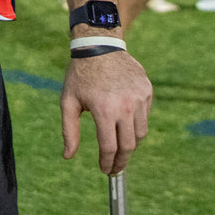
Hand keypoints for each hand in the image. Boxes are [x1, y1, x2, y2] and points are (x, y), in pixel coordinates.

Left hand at [61, 50, 151, 174]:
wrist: (99, 45)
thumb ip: (69, 131)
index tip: (105, 170)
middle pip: (128, 145)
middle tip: (115, 168)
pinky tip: (125, 123)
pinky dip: (137, 124)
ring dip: (131, 145)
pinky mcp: (147, 91)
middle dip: (121, 161)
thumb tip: (68, 157)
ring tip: (120, 147)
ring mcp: (139, 98)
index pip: (109, 147)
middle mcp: (125, 105)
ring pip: (141, 133)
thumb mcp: (68, 102)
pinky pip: (145, 116)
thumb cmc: (80, 76)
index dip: (107, 163)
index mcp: (104, 110)